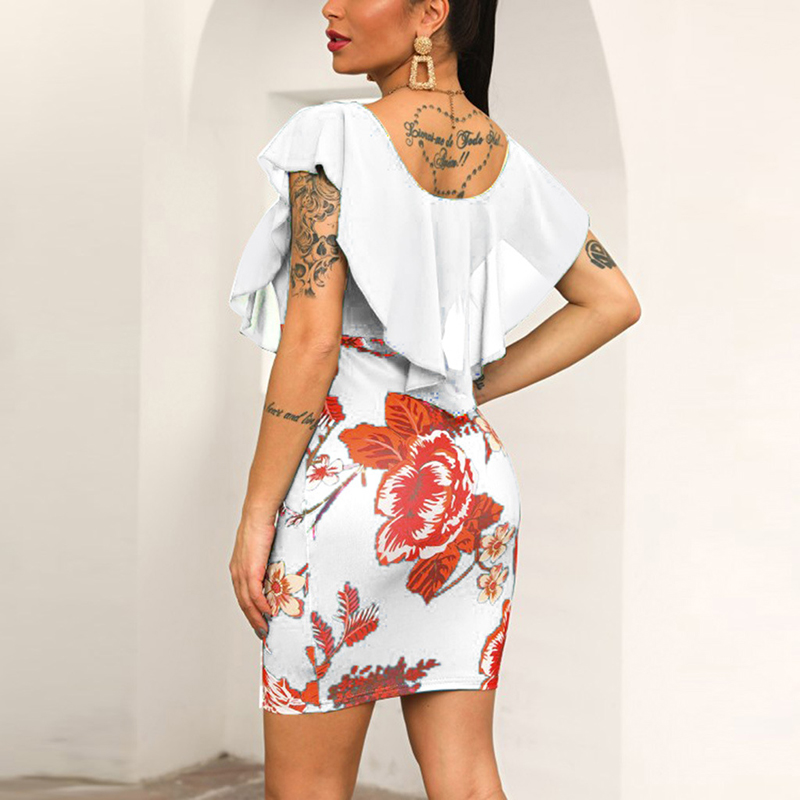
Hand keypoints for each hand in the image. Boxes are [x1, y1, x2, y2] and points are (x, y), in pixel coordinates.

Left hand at [229, 508, 275, 639]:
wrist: (258, 515)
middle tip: (261, 632)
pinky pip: (254, 593)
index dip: (249, 609)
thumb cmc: (262, 527)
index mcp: (237, 568)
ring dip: (256, 617)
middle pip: (242, 603)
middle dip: (252, 619)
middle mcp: (237, 572)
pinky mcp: (250, 569)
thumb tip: (275, 572)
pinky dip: (261, 605)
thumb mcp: (261, 549)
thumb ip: (264, 563)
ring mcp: (242, 572)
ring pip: (247, 602)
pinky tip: (268, 612)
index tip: (258, 620)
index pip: (242, 595)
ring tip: (264, 628)